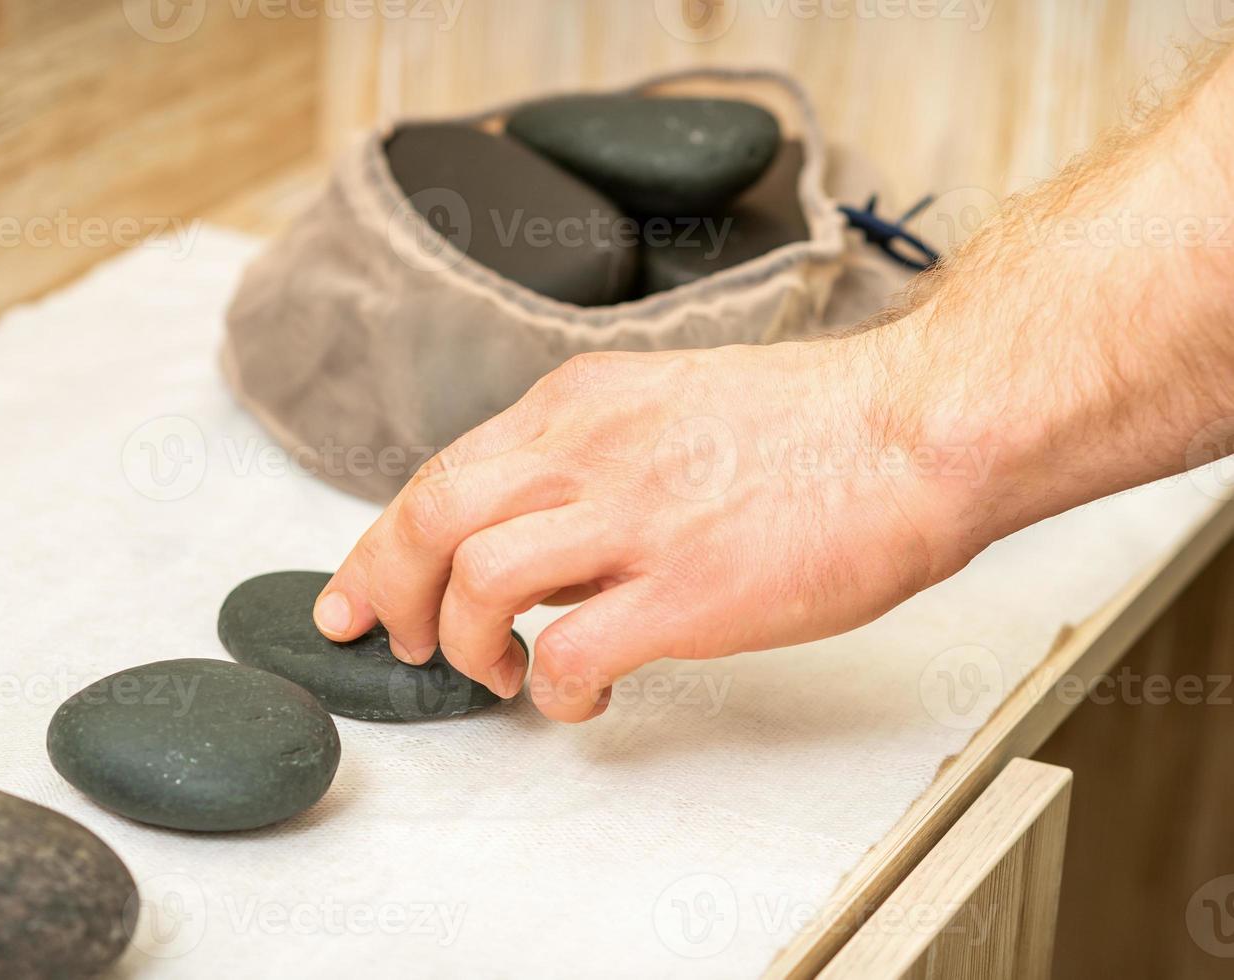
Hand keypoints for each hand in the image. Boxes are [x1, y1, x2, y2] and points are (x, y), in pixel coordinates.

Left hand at [312, 338, 972, 721]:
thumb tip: (532, 537)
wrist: (919, 428)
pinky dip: (552, 692)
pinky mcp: (687, 589)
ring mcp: (634, 517)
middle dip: (386, 592)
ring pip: (475, 582)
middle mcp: (588, 449)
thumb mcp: (666, 409)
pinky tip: (587, 694)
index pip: (439, 473)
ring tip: (505, 672)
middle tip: (401, 642)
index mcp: (580, 405)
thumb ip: (587, 465)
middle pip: (427, 518)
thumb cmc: (813, 427)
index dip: (380, 546)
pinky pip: (566, 653)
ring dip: (465, 646)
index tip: (358, 594)